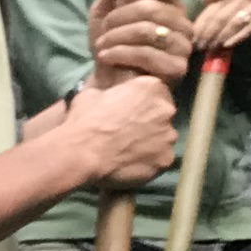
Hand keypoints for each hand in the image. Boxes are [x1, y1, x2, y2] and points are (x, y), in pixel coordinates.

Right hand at [63, 74, 182, 188]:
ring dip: (151, 142)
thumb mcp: (93, 93)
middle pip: (163, 114)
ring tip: (128, 149)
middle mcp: (166, 110)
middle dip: (150, 121)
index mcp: (151, 87)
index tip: (130, 110)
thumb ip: (112, 93)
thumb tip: (111, 98)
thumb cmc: (86, 119)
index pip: (155, 91)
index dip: (142, 102)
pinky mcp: (165, 160)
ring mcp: (168, 137)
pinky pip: (159, 159)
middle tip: (128, 130)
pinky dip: (148, 161)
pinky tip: (131, 163)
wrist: (83, 152)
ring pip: (163, 138)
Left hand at [83, 0, 196, 88]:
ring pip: (148, 30)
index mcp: (171, 6)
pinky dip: (120, 53)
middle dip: (118, 18)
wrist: (107, 80)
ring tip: (102, 45)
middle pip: (151, 8)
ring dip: (116, 36)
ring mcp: (183, 47)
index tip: (115, 3)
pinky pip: (148, 54)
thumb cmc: (111, 43)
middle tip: (103, 30)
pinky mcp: (176, 69)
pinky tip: (106, 57)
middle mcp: (183, 24)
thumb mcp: (106, 10)